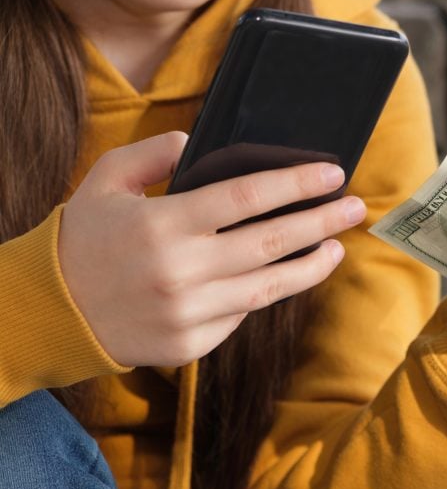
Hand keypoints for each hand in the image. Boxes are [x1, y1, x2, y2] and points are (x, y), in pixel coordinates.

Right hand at [58, 132, 366, 367]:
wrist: (48, 312)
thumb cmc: (82, 239)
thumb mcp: (104, 182)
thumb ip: (151, 155)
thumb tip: (194, 144)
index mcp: (164, 224)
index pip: (248, 197)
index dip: (297, 183)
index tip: (332, 174)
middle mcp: (182, 271)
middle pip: (273, 242)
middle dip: (323, 222)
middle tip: (356, 208)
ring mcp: (189, 313)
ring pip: (270, 287)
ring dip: (312, 265)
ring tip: (337, 246)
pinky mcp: (191, 345)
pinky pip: (242, 314)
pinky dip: (266, 293)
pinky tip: (286, 275)